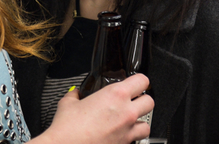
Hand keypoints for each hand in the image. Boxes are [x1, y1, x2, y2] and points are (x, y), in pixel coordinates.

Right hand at [35, 73, 153, 143]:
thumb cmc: (68, 129)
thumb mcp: (68, 103)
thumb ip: (76, 95)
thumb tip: (76, 94)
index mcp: (115, 95)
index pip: (141, 81)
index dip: (139, 80)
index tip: (134, 83)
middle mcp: (126, 113)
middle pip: (150, 101)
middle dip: (142, 100)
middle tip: (132, 101)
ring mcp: (127, 132)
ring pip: (147, 124)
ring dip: (139, 121)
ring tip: (128, 121)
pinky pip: (136, 140)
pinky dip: (131, 137)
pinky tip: (120, 134)